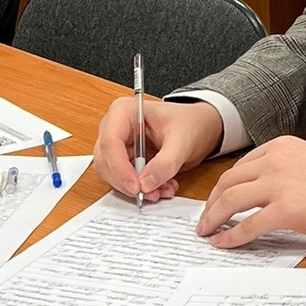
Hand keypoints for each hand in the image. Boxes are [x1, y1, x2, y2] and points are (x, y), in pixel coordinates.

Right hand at [94, 95, 223, 198]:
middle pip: (106, 162)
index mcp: (124, 111)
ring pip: (113, 176)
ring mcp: (118, 146)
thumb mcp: (182, 140)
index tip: (136, 187)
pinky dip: (142, 189)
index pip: (110, 142)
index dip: (119, 168)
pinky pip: (124, 181)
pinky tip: (161, 187)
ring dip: (136, 188)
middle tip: (150, 193)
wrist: (200, 127)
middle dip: (127, 182)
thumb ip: (165, 162)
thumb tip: (145, 184)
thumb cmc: (189, 123)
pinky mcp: (125, 161)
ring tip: (162, 189)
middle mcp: (115, 128)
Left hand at [198, 136, 305, 247]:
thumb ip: (283, 170)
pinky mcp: (285, 209)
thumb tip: (259, 193)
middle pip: (229, 181)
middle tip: (205, 220)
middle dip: (212, 202)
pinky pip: (247, 225)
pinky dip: (231, 236)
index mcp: (280, 147)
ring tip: (207, 232)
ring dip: (213, 218)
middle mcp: (275, 161)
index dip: (223, 186)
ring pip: (231, 200)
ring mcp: (278, 184)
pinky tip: (223, 244)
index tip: (216, 200)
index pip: (240, 166)